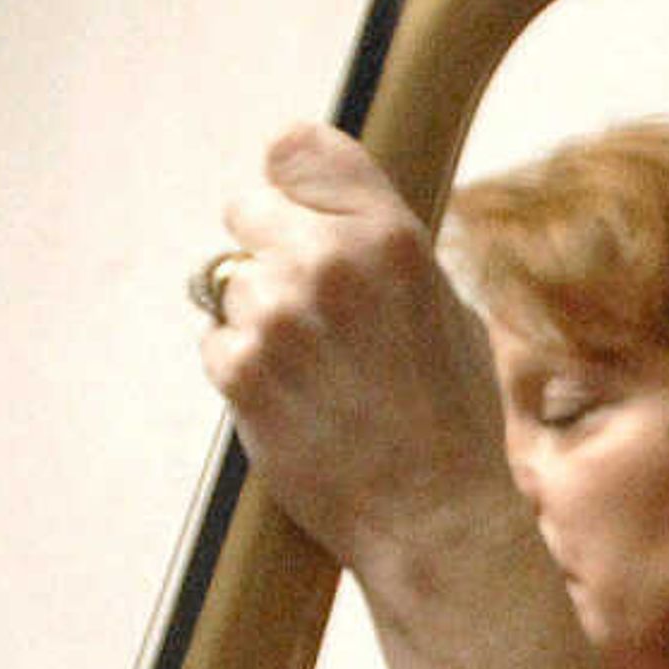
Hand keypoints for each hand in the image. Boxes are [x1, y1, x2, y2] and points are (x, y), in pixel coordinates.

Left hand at [197, 123, 534, 580]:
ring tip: (311, 371)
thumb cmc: (452, 421)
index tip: (294, 206)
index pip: (297, 148)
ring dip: (255, 318)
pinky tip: (292, 403)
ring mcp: (278, 316)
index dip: (290, 181)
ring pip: (229, 283)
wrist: (435, 520)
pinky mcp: (241, 371)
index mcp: (390, 236)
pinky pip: (215, 344)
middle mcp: (329, 263)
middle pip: (246, 207)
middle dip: (266, 248)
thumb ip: (386, 255)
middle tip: (301, 304)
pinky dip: (241, 370)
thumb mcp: (447, 311)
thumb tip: (335, 218)